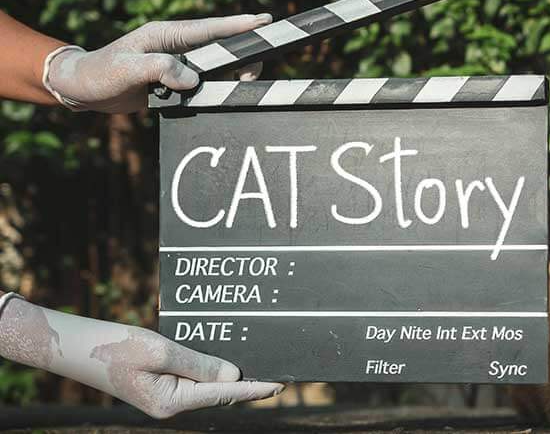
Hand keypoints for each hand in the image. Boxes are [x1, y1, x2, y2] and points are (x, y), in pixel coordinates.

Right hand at [0, 294, 282, 417]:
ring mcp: (161, 392)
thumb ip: (199, 364)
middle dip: (245, 381)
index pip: (223, 393)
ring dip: (228, 373)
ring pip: (204, 382)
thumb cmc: (112, 346)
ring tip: (258, 362)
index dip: (254, 388)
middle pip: (217, 390)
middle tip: (277, 372)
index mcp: (171, 401)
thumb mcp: (160, 350)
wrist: (72, 344)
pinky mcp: (155, 380)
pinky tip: (223, 357)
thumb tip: (233, 377)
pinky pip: (189, 374)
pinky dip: (208, 366)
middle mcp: (169, 402)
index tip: (280, 384)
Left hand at [43, 14, 270, 112]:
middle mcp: (175, 45)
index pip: (208, 28)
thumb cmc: (100, 74)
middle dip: (242, 55)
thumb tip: (193, 80)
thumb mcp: (127, 69)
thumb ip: (160, 69)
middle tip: (252, 73)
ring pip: (215, 64)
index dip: (237, 25)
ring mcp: (176, 62)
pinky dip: (216, 88)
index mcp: (165, 34)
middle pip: (219, 45)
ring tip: (243, 84)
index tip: (264, 21)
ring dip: (230, 74)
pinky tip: (224, 95)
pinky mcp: (175, 79)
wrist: (83, 89)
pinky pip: (204, 81)